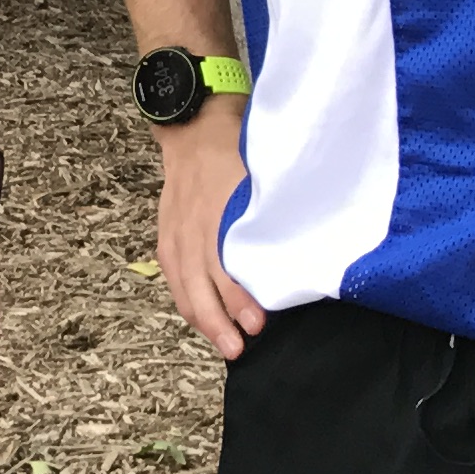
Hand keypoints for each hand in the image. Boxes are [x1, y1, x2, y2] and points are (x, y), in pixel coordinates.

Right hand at [155, 115, 265, 361]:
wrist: (195, 125)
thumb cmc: (236, 148)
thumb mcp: (262, 171)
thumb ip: (277, 208)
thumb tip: (307, 248)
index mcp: (215, 209)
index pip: (222, 262)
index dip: (238, 295)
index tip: (259, 320)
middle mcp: (191, 224)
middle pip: (198, 282)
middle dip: (218, 319)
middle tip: (240, 348)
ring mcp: (175, 229)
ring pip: (183, 283)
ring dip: (203, 318)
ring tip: (226, 346)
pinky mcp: (167, 232)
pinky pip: (172, 273)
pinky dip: (185, 300)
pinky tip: (200, 321)